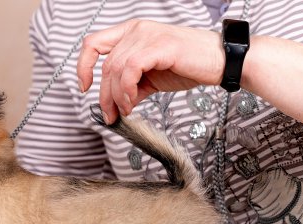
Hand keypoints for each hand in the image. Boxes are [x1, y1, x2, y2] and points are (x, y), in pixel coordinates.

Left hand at [77, 19, 223, 123]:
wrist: (219, 63)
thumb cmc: (188, 66)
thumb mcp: (150, 78)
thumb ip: (130, 87)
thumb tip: (114, 107)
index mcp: (131, 32)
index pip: (93, 44)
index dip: (83, 66)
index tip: (85, 86)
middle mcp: (136, 30)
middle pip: (105, 65)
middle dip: (104, 95)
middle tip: (111, 114)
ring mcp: (147, 35)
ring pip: (116, 69)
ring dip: (117, 97)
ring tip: (126, 110)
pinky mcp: (159, 46)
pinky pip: (130, 70)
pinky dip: (127, 90)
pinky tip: (133, 102)